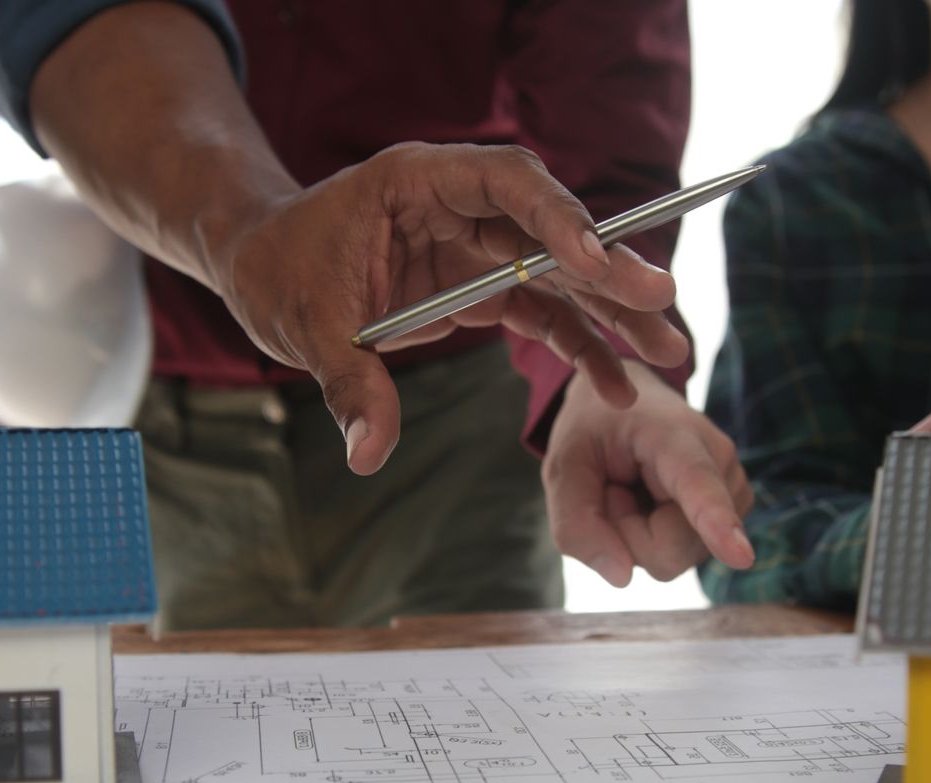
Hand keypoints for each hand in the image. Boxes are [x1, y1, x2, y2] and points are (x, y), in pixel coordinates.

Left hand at [219, 143, 687, 474]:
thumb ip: (350, 384)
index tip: (592, 256)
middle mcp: (461, 206)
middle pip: (550, 228)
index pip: (506, 180)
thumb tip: (369, 452)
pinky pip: (542, 314)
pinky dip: (579, 347)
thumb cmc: (278, 272)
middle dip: (607, 267)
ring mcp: (477, 246)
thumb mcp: (304, 326)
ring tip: (667, 350)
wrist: (263, 270)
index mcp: (418, 180)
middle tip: (660, 301)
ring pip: (560, 273)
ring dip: (613, 312)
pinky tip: (618, 383)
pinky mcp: (481, 288)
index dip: (554, 213)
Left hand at [543, 360, 754, 586]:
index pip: (699, 486)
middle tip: (613, 487)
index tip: (741, 556)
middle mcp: (720, 465)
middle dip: (625, 533)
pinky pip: (678, 555)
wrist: (627, 400)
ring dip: (637, 534)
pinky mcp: (730, 515)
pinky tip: (649, 500)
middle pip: (670, 550)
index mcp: (675, 436)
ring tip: (632, 488)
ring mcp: (732, 494)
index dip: (718, 524)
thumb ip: (575, 522)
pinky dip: (650, 537)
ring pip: (673, 557)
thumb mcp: (562, 466)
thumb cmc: (594, 430)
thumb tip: (622, 577)